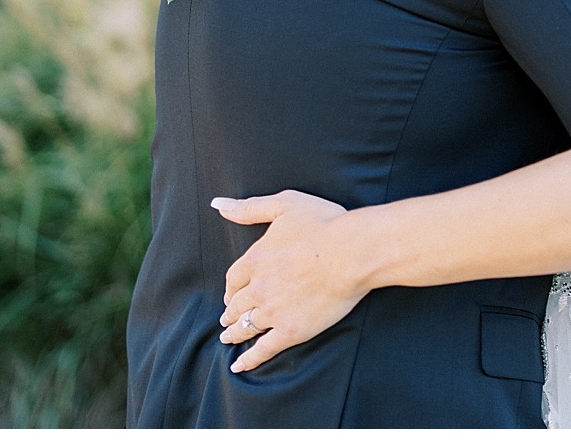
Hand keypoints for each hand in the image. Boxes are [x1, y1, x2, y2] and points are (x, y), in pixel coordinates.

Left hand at [212, 190, 360, 372]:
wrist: (353, 252)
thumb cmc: (325, 224)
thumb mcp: (285, 204)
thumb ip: (250, 208)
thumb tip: (218, 205)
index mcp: (256, 259)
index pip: (234, 277)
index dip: (231, 286)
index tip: (231, 292)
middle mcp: (259, 287)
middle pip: (236, 304)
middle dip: (230, 311)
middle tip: (227, 317)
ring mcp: (273, 311)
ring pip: (246, 326)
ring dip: (234, 333)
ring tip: (229, 338)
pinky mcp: (291, 330)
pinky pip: (263, 349)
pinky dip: (249, 359)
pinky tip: (239, 365)